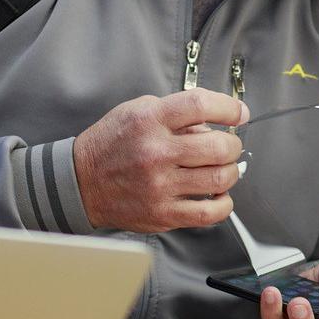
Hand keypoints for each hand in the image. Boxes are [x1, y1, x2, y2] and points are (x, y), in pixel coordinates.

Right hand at [73, 89, 247, 232]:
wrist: (80, 182)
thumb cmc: (110, 145)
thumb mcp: (136, 112)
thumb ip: (174, 113)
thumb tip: (212, 123)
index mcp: (149, 121)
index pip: (200, 105)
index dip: (228, 107)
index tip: (238, 113)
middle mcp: (155, 152)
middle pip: (218, 146)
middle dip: (232, 144)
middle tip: (229, 145)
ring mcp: (159, 185)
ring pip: (219, 178)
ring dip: (230, 171)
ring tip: (223, 168)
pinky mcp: (162, 213)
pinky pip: (209, 212)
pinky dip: (223, 203)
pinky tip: (218, 195)